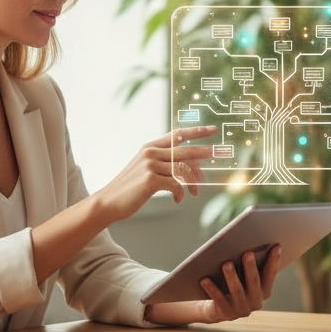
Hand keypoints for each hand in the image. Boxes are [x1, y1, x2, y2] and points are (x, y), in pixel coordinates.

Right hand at [94, 126, 215, 224]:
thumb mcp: (146, 169)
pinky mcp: (150, 180)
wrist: (108, 202)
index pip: (177, 134)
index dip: (196, 131)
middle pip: (186, 150)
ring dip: (194, 183)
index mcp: (150, 146)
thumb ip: (165, 163)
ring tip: (195, 192)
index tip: (212, 129)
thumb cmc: (131, 188)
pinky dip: (181, 193)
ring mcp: (150, 165)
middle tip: (222, 153)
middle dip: (206, 152)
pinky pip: (177, 185)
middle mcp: (151, 152)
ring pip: (184, 169)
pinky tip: (178, 199)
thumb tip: (192, 168)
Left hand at [144, 245, 282, 326]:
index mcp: (264, 291)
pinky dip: (212, 289)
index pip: (271, 274)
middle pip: (254, 282)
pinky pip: (218, 299)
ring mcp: (240, 310)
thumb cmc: (232, 283)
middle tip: (247, 253)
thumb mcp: (243, 275)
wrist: (215, 307)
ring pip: (236, 291)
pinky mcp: (225, 313)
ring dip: (232, 277)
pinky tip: (204, 279)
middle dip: (251, 267)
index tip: (277, 246)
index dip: (275, 261)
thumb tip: (251, 240)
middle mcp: (255, 302)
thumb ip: (250, 263)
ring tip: (226, 263)